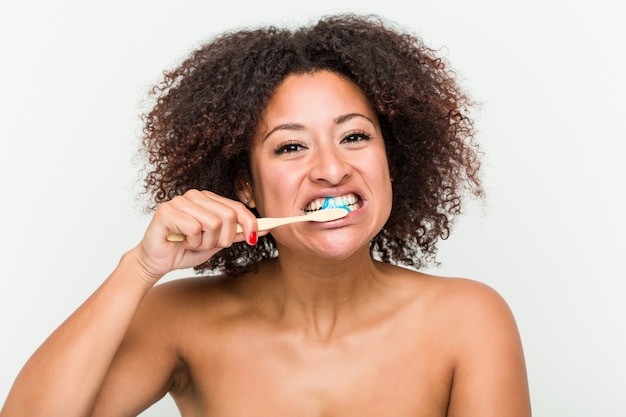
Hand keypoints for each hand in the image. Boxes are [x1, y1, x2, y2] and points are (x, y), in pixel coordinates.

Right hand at [132, 190, 261, 283]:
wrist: (157, 262)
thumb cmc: (185, 250)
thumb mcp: (216, 243)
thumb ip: (237, 234)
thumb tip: (263, 229)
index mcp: (207, 199)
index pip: (237, 207)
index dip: (250, 223)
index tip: (255, 238)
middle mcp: (194, 196)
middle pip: (228, 216)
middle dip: (223, 238)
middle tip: (208, 245)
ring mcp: (180, 201)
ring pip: (213, 223)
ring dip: (205, 242)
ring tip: (192, 243)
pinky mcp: (167, 210)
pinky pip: (195, 228)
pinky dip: (192, 242)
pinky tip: (181, 241)